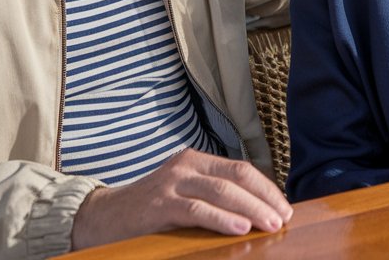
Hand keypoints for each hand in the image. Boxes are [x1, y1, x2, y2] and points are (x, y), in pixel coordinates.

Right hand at [70, 149, 292, 248]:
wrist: (103, 218)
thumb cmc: (150, 211)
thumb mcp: (184, 195)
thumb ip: (214, 197)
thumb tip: (256, 213)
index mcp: (196, 161)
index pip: (242, 169)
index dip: (267, 189)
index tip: (285, 208)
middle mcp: (187, 165)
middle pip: (237, 177)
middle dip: (265, 199)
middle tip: (284, 219)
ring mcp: (173, 182)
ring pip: (222, 191)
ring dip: (251, 209)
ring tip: (270, 225)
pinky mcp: (161, 204)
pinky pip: (198, 209)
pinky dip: (222, 219)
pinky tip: (240, 228)